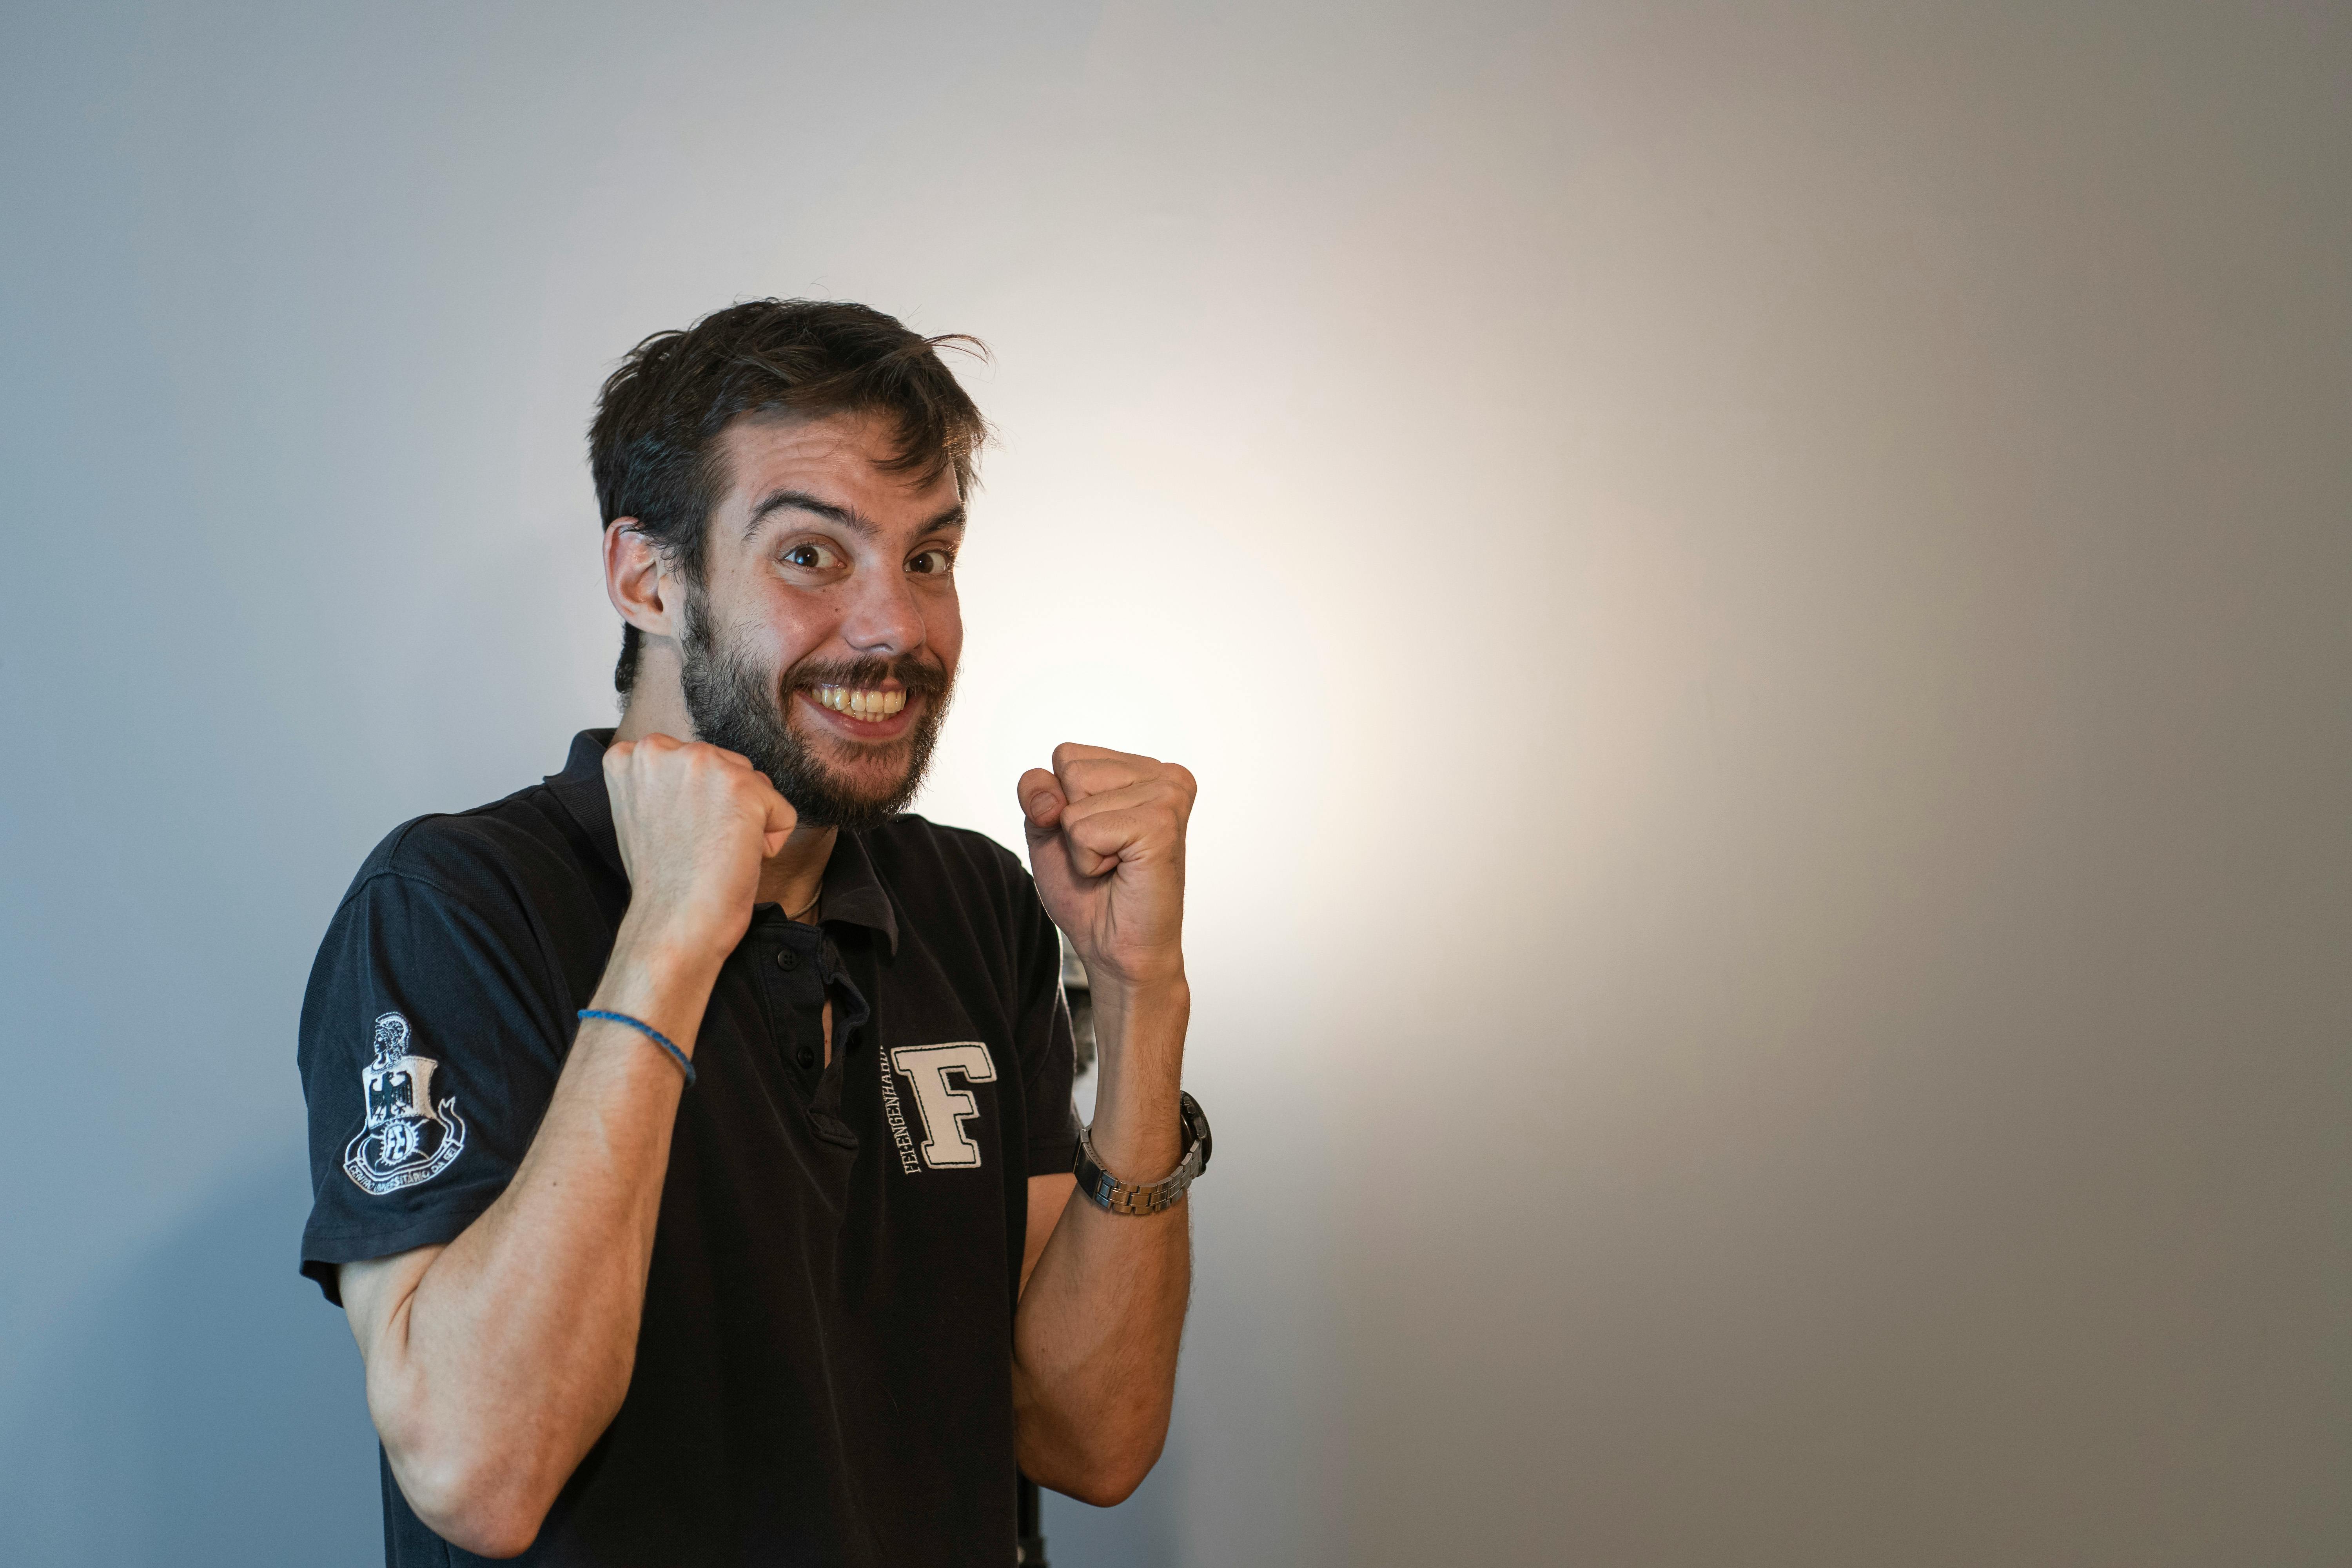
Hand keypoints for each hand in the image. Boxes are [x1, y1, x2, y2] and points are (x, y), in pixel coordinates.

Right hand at [603, 734, 795, 962]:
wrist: (673, 923)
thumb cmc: (663, 880)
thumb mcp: (643, 812)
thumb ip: (664, 782)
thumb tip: (702, 778)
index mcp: (631, 755)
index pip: (692, 760)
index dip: (695, 802)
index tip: (677, 832)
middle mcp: (661, 749)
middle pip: (727, 765)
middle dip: (725, 807)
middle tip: (697, 844)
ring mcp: (703, 764)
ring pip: (755, 785)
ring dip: (748, 821)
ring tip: (714, 851)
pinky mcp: (743, 788)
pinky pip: (782, 813)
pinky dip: (771, 842)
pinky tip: (738, 858)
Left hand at [1019, 744, 1195, 995]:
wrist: (1115, 947)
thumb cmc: (1090, 891)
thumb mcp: (1048, 828)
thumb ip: (1038, 792)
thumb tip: (1053, 798)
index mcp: (1141, 769)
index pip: (1066, 755)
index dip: (1057, 803)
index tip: (1092, 838)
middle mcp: (1163, 774)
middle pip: (1069, 767)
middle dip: (1069, 820)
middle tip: (1104, 855)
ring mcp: (1167, 794)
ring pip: (1075, 797)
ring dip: (1080, 843)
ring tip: (1114, 864)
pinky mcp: (1161, 823)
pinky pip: (1084, 829)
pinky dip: (1088, 860)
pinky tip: (1120, 872)